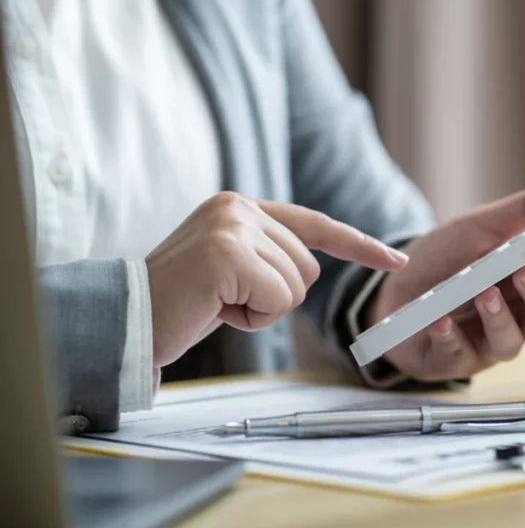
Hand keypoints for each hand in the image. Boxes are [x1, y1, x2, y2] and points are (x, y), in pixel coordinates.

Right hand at [146, 191, 407, 366]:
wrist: (124, 320)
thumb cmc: (178, 303)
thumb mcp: (229, 269)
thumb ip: (266, 255)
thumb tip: (310, 267)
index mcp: (240, 207)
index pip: (315, 224)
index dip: (359, 245)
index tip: (396, 261)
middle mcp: (239, 208)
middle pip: (309, 268)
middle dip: (276, 297)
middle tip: (224, 300)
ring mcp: (233, 227)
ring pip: (297, 287)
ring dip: (262, 310)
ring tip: (216, 303)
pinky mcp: (229, 254)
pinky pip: (278, 300)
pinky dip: (252, 319)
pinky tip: (214, 310)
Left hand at [367, 182, 524, 381]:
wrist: (394, 284)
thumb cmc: (448, 257)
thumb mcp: (485, 224)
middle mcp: (519, 318)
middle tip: (522, 272)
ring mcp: (487, 343)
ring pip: (512, 344)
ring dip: (499, 318)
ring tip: (482, 292)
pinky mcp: (454, 359)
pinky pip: (460, 357)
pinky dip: (451, 338)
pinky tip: (441, 321)